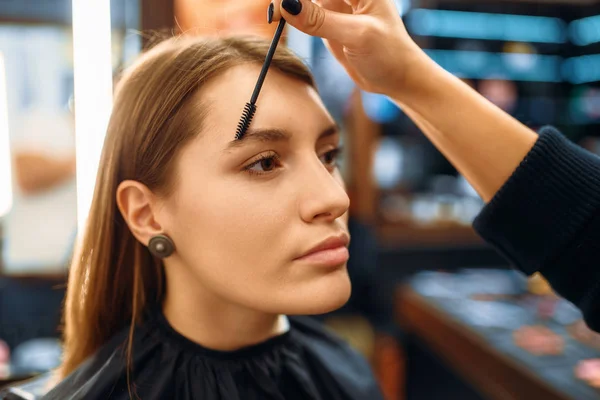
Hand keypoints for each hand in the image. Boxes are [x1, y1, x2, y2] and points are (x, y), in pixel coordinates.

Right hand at [270, 0, 425, 95]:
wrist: (397, 77)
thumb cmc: (389, 54)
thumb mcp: (356, 35)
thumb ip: (320, 20)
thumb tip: (286, 4)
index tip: (283, 2)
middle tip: (275, 11)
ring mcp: (336, 5)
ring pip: (305, 0)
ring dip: (288, 4)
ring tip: (275, 15)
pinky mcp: (328, 20)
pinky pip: (304, 11)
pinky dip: (291, 13)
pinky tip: (279, 17)